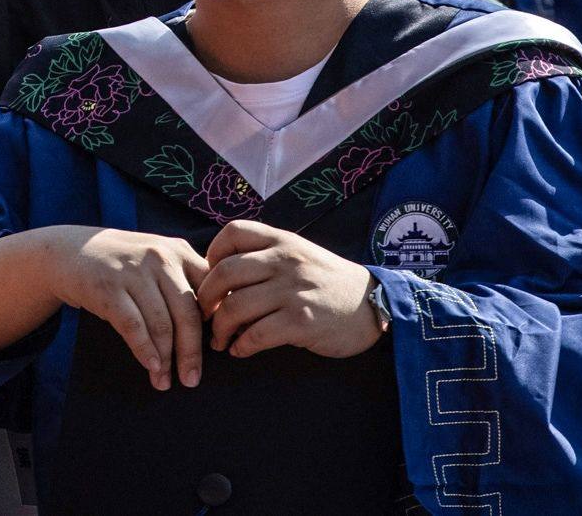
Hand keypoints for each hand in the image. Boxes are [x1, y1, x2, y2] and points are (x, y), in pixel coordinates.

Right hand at [47, 226, 210, 388]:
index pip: (209, 293)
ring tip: (165, 382)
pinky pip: (133, 326)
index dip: (216, 325)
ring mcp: (132, 271)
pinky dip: (144, 351)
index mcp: (178, 251)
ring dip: (166, 359)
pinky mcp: (107, 287)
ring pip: (161, 324)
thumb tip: (217, 323)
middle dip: (192, 352)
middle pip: (187, 313)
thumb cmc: (120, 263)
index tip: (218, 350)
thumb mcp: (155, 259)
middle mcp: (158, 257)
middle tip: (192, 380)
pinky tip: (151, 367)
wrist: (66, 251)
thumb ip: (184, 280)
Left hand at [197, 220, 384, 357]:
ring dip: (220, 328)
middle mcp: (285, 261)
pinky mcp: (302, 321)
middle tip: (204, 314)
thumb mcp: (302, 254)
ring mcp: (293, 291)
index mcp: (283, 241)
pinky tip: (240, 350)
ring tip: (220, 339)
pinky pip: (256, 334)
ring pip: (236, 306)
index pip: (234, 232)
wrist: (377, 304)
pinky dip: (241, 345)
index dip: (212, 252)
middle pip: (224, 272)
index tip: (210, 276)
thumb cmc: (331, 282)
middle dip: (206, 297)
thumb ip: (268, 255)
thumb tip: (221, 274)